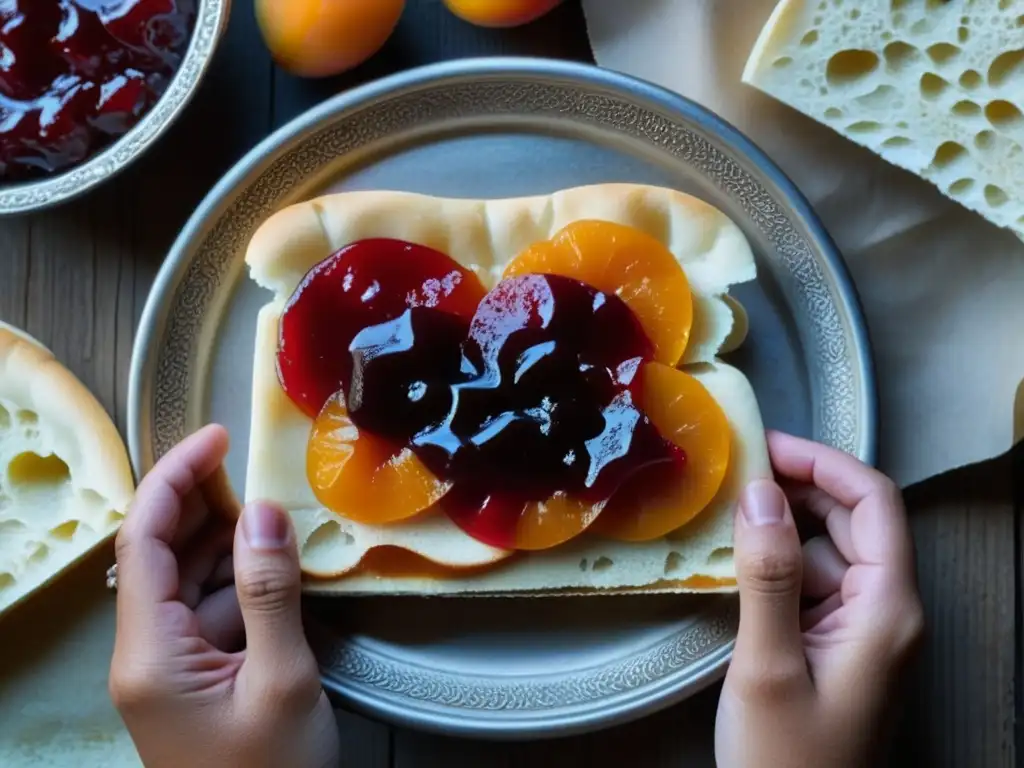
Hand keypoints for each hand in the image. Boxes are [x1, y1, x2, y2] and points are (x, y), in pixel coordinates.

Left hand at [109, 425, 339, 767]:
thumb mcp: (282, 680)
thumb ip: (270, 593)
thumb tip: (264, 512)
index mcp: (149, 653)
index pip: (142, 542)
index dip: (174, 479)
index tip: (216, 438)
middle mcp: (146, 652)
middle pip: (157, 552)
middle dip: (197, 500)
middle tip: (248, 461)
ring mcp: (170, 666)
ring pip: (186, 578)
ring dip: (224, 537)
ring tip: (270, 504)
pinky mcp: (197, 676)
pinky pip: (209, 609)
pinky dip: (240, 577)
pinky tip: (274, 560)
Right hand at [715, 431, 923, 767]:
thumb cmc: (787, 760)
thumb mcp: (767, 665)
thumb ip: (768, 576)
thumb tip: (759, 493)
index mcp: (888, 610)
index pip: (874, 502)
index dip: (823, 464)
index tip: (765, 447)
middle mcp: (887, 612)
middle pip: (854, 522)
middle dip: (799, 490)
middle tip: (735, 473)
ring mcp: (865, 632)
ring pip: (830, 552)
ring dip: (784, 527)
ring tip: (727, 512)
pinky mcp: (839, 648)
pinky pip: (815, 586)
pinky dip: (779, 566)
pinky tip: (737, 563)